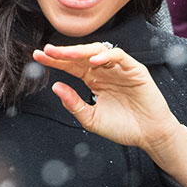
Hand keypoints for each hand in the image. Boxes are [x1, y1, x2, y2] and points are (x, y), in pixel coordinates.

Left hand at [32, 42, 179, 153]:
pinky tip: (93, 61)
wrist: (148, 135)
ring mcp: (118, 68)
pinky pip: (118, 56)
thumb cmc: (122, 127)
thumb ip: (74, 103)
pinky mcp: (134, 69)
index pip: (70, 66)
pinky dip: (106, 56)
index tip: (37, 57)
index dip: (54, 61)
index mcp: (93, 79)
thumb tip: (55, 87)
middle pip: (80, 56)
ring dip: (79, 51)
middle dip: (63, 52)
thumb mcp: (91, 118)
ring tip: (64, 53)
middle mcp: (104, 70)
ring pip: (97, 51)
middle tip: (46, 51)